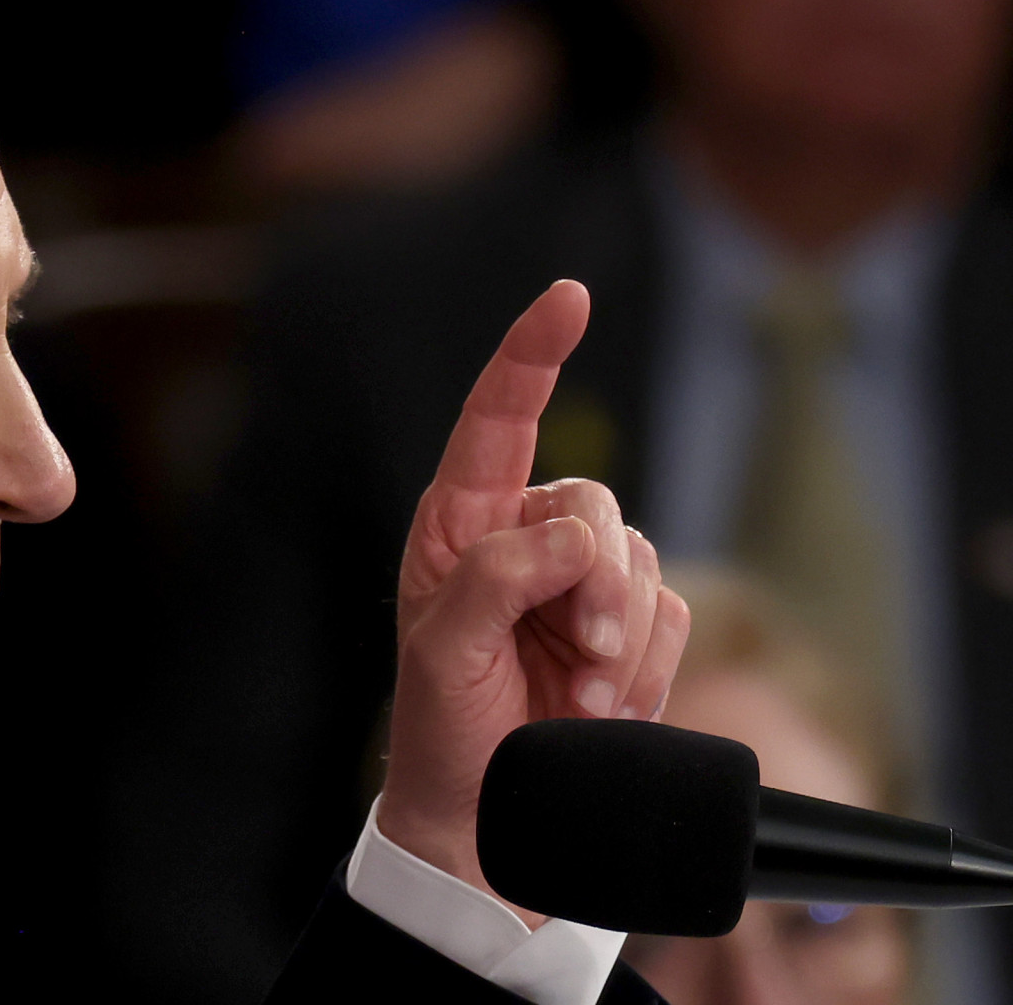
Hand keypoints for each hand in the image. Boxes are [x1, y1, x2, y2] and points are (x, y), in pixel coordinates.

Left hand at [375, 280, 690, 925]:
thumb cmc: (442, 726)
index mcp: (459, 523)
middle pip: (593, 503)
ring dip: (618, 637)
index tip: (568, 298)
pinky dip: (644, 666)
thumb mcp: (443, 650)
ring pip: (639, 558)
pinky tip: (601, 707)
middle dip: (595, 583)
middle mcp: (522, 537)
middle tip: (578, 656)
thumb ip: (499, 578)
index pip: (499, 419)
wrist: (486, 814)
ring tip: (576, 696)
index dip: (532, 354)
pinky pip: (670, 612)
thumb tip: (575, 537)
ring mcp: (580, 581)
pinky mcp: (629, 627)